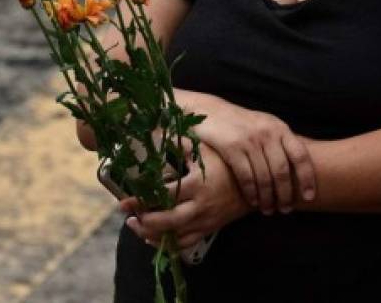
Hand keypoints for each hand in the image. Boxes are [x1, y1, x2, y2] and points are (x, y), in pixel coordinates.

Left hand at [121, 143, 247, 248]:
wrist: (256, 184)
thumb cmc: (229, 164)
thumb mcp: (207, 150)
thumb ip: (182, 143)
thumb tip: (157, 133)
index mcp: (198, 185)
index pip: (164, 195)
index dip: (142, 199)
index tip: (124, 200)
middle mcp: (200, 206)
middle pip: (167, 222)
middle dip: (144, 223)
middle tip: (128, 217)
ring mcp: (205, 221)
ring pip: (174, 237)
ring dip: (152, 236)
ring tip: (137, 227)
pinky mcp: (209, 229)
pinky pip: (186, 244)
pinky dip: (168, 245)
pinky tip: (155, 239)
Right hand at [185, 93, 315, 214]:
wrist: (210, 112)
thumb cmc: (241, 123)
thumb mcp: (265, 125)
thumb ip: (280, 142)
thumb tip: (298, 168)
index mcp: (280, 128)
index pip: (301, 155)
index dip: (307, 178)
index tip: (309, 196)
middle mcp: (268, 133)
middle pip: (282, 170)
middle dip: (285, 194)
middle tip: (285, 209)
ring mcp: (250, 140)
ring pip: (264, 176)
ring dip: (268, 197)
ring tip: (268, 209)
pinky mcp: (232, 147)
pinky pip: (246, 176)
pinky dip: (251, 192)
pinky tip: (253, 202)